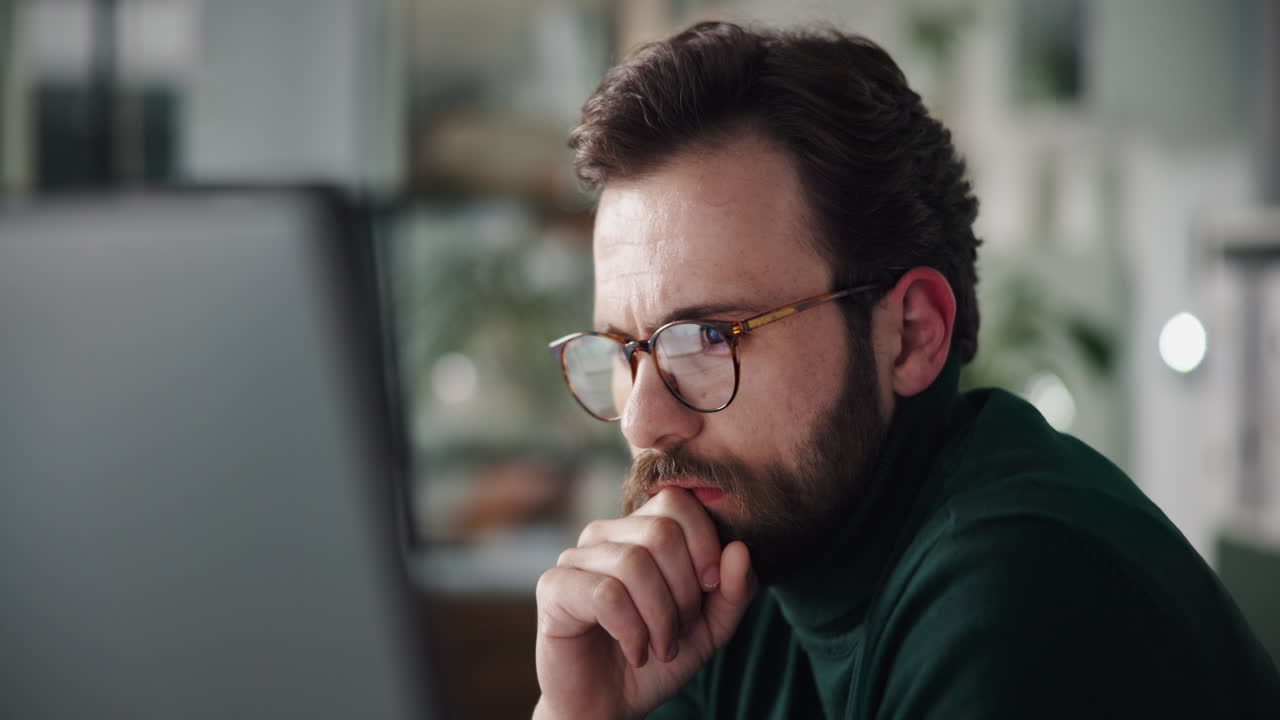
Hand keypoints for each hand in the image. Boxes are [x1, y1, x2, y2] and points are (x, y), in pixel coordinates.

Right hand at [533, 487, 756, 719]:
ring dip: (660, 617)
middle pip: (660, 531)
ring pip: (634, 563)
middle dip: (685, 589)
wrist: (608, 705)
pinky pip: (605, 593)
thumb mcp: (710, 627)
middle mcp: (605, 535)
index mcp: (640, 530)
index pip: (677, 501)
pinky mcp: (554, 587)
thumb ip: (732, 590)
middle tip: (681, 629)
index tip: (710, 589)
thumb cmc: (656, 659)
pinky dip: (632, 630)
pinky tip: (635, 651)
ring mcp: (575, 557)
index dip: (704, 544)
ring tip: (661, 647)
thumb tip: (740, 549)